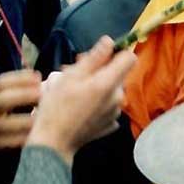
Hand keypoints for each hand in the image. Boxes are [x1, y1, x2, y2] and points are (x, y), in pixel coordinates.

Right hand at [0, 70, 43, 171]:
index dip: (20, 78)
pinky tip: (33, 137)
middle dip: (24, 95)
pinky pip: (5, 142)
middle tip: (43, 95)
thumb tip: (34, 80)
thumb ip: (3, 92)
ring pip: (4, 123)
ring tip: (43, 118)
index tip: (38, 77)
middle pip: (2, 99)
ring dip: (25, 120)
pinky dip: (19, 139)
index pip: (0, 82)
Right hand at [27, 37, 138, 163]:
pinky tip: (81, 108)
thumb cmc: (56, 107)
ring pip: (112, 91)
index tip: (100, 56)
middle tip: (76, 75)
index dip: (117, 53)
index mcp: (108, 84)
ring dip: (98, 88)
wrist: (54, 142)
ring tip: (75, 93)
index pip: (130, 58)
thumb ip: (93, 58)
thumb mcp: (70, 77)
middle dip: (101, 71)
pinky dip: (97, 104)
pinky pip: (108, 106)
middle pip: (118, 75)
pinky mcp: (110, 125)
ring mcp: (115, 113)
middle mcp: (117, 98)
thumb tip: (109, 41)